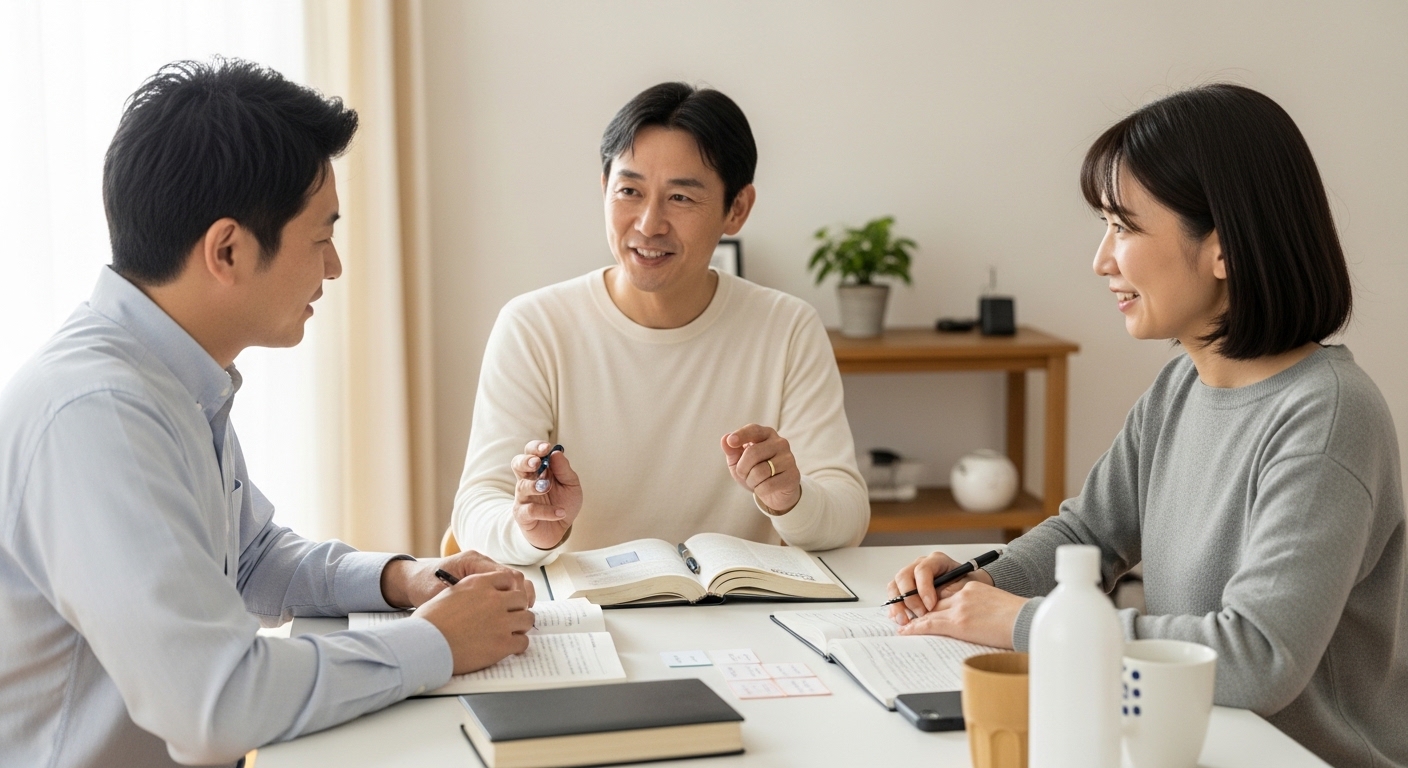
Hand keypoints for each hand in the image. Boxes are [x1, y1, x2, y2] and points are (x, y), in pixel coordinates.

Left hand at [380, 551, 525, 608]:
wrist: (413, 580)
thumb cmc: (423, 586)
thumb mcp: (439, 595)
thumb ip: (461, 601)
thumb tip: (483, 615)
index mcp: (471, 561)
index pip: (506, 575)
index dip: (515, 595)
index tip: (514, 613)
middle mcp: (481, 561)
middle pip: (514, 576)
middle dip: (521, 598)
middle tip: (519, 618)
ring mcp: (483, 568)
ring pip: (513, 581)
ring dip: (517, 598)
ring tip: (516, 617)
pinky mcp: (483, 578)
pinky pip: (504, 586)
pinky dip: (509, 599)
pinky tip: (507, 614)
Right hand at [414, 570, 535, 673]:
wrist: (423, 644)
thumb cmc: (429, 622)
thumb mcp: (448, 593)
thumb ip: (470, 592)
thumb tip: (481, 599)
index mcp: (479, 583)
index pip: (508, 578)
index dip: (509, 590)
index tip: (507, 599)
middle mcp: (493, 599)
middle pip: (521, 598)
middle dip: (517, 608)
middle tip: (511, 617)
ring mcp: (500, 621)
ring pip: (527, 619)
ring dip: (520, 625)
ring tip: (511, 632)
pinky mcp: (502, 644)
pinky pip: (523, 641)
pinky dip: (517, 645)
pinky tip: (509, 647)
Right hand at [511, 441, 581, 549]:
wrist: (560, 530)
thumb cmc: (563, 502)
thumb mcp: (571, 485)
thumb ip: (564, 470)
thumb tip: (556, 452)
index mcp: (539, 469)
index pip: (531, 452)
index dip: (536, 447)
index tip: (547, 447)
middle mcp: (528, 480)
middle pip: (517, 464)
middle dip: (525, 461)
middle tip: (537, 463)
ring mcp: (523, 498)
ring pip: (522, 487)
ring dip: (535, 486)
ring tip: (548, 487)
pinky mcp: (522, 515)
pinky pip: (530, 510)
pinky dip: (547, 511)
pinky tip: (560, 512)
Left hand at [721, 424, 800, 513]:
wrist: (775, 492)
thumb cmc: (755, 472)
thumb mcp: (739, 461)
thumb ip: (732, 450)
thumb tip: (725, 439)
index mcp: (766, 434)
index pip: (753, 430)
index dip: (741, 435)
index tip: (731, 441)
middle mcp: (780, 443)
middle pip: (752, 453)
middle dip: (742, 468)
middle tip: (744, 474)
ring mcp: (789, 458)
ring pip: (759, 471)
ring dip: (751, 481)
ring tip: (756, 481)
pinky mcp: (793, 475)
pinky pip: (768, 485)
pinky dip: (760, 490)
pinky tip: (765, 488)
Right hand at [886, 551, 992, 623]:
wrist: (971, 593)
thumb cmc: (969, 588)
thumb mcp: (965, 588)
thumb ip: (949, 592)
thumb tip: (935, 603)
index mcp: (936, 561)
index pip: (923, 570)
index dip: (924, 588)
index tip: (931, 605)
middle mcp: (920, 566)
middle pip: (903, 577)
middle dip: (909, 598)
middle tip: (919, 614)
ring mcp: (910, 577)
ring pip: (895, 586)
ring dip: (898, 605)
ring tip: (905, 620)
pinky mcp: (905, 589)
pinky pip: (894, 596)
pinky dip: (895, 609)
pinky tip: (901, 619)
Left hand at [896, 580, 1026, 649]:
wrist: (1027, 621)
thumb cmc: (1019, 618)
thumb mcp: (996, 605)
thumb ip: (979, 607)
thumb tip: (972, 620)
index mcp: (972, 588)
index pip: (945, 593)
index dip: (931, 601)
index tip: (923, 606)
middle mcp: (963, 594)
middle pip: (933, 601)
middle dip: (919, 609)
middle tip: (905, 615)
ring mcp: (959, 607)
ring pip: (928, 612)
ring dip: (913, 618)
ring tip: (901, 624)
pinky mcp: (958, 622)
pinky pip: (930, 624)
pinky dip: (915, 627)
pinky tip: (906, 631)